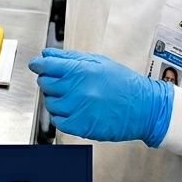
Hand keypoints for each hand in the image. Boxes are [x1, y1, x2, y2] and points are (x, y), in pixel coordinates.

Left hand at [28, 48, 173, 146]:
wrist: (145, 108)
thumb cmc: (124, 84)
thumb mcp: (100, 62)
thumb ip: (71, 58)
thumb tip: (47, 55)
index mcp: (81, 70)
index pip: (46, 65)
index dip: (38, 64)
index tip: (37, 65)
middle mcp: (77, 89)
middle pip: (45, 83)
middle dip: (48, 81)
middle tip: (61, 83)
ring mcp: (77, 109)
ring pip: (49, 103)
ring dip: (55, 99)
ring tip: (72, 97)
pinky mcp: (80, 126)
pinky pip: (57, 121)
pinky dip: (61, 116)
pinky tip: (73, 111)